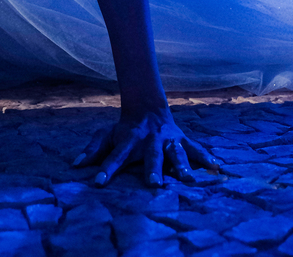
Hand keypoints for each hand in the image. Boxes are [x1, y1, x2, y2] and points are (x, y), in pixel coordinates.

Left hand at [73, 104, 219, 186]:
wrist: (148, 108)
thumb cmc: (125, 129)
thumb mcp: (106, 134)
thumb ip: (93, 149)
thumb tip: (76, 165)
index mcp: (130, 140)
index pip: (116, 156)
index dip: (107, 168)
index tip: (98, 181)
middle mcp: (150, 141)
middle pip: (151, 156)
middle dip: (153, 170)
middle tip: (154, 184)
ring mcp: (168, 140)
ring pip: (176, 153)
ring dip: (182, 166)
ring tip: (189, 179)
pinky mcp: (182, 140)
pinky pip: (195, 149)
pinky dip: (206, 157)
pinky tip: (216, 167)